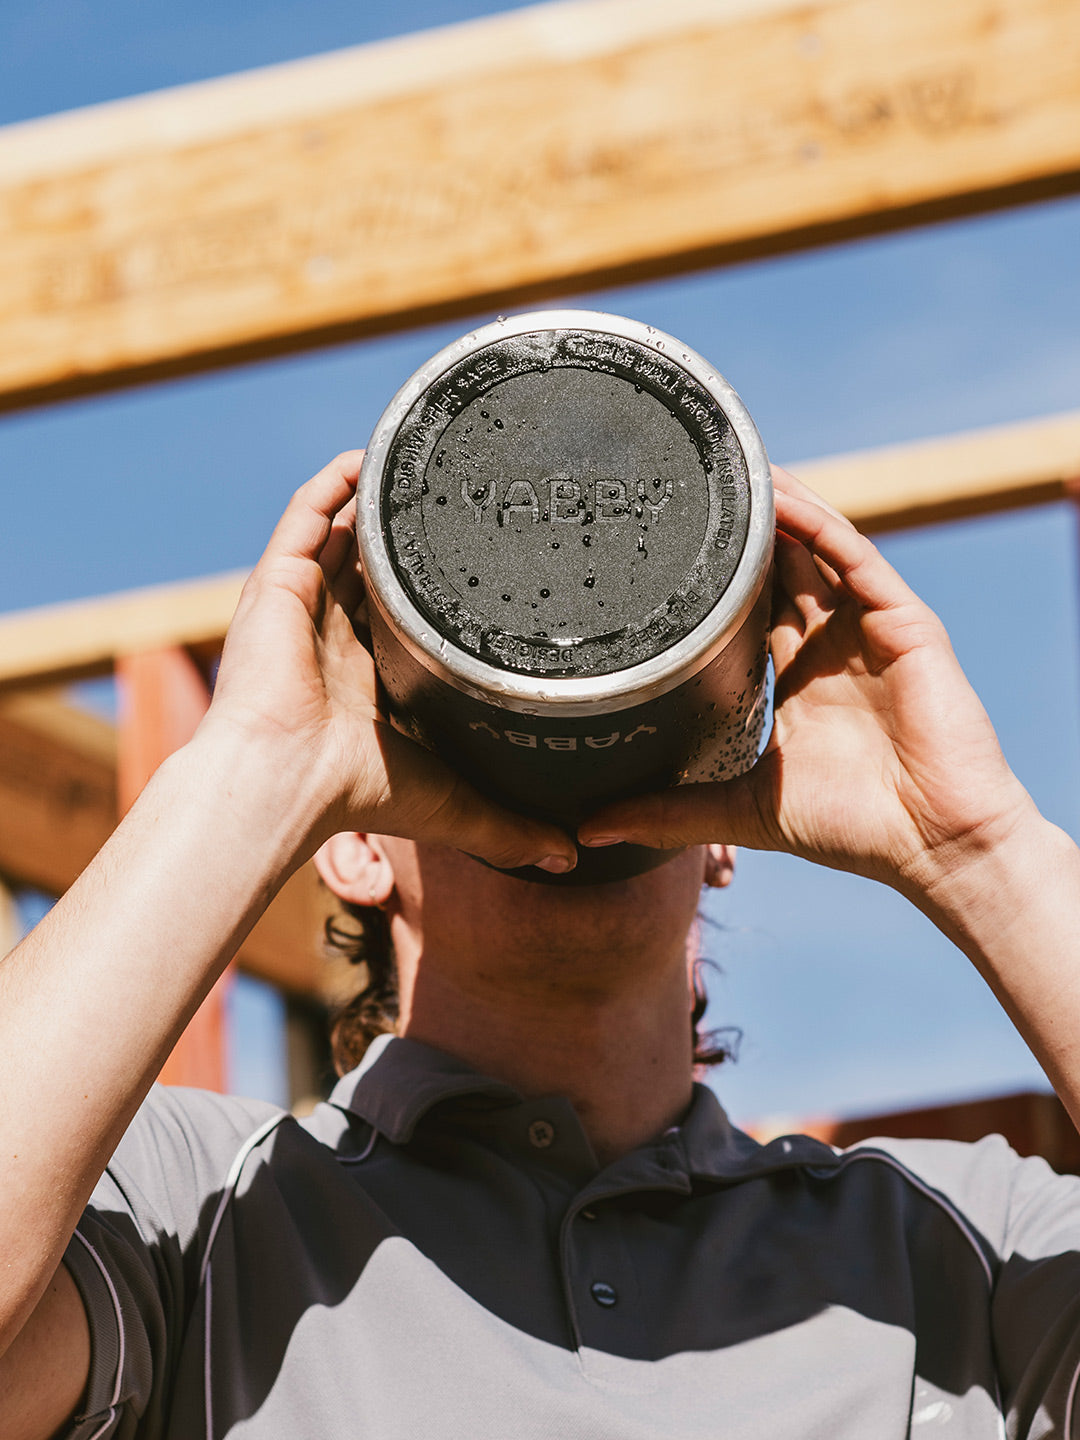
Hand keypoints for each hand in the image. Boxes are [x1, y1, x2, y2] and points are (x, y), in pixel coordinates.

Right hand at [205, 453, 575, 872]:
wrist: (286, 781)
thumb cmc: (357, 793)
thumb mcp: (454, 805)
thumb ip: (510, 828)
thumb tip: (569, 859)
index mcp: (364, 677)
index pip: (401, 619)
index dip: (435, 590)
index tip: (482, 562)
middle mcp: (330, 635)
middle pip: (371, 568)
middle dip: (410, 535)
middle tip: (459, 498)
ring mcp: (301, 606)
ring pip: (339, 534)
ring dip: (374, 500)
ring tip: (420, 465)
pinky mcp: (275, 584)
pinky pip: (304, 518)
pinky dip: (332, 485)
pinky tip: (368, 457)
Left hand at [579, 467, 1033, 898]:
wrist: (930, 846)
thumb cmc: (850, 830)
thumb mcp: (740, 811)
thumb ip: (666, 814)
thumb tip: (589, 832)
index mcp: (794, 679)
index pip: (743, 612)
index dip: (708, 580)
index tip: (655, 550)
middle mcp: (829, 645)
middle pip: (776, 568)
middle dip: (737, 530)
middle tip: (681, 487)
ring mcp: (868, 628)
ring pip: (813, 548)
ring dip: (773, 509)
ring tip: (724, 469)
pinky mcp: (903, 622)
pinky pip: (853, 557)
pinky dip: (817, 523)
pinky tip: (779, 496)